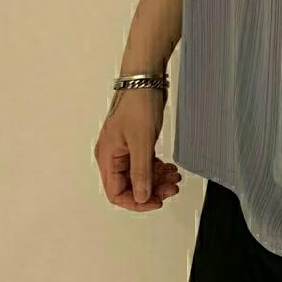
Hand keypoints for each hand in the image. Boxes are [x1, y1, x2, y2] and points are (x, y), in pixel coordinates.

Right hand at [94, 88, 181, 210]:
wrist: (146, 80)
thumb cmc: (138, 103)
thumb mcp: (142, 141)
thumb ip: (141, 172)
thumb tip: (142, 196)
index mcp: (107, 157)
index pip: (116, 193)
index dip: (136, 201)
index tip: (155, 201)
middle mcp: (113, 155)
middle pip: (130, 186)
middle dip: (152, 189)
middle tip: (171, 188)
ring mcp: (124, 149)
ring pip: (139, 175)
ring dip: (157, 179)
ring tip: (174, 177)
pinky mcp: (135, 142)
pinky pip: (144, 163)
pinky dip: (157, 168)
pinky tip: (169, 168)